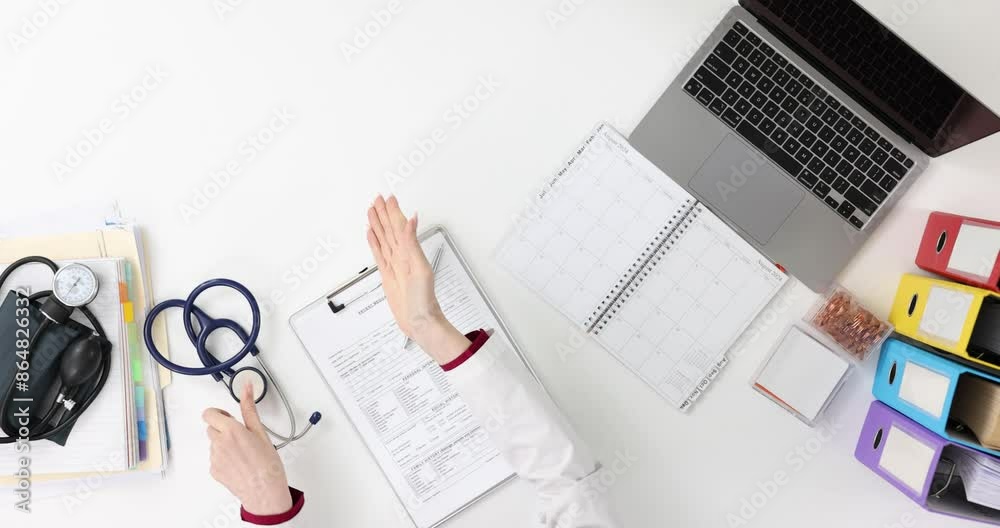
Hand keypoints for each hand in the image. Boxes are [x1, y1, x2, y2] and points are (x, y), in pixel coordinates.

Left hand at [203, 383, 291, 515]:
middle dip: (223, 429)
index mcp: (231, 430)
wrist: (265, 492)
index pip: (209, 413)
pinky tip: (239, 463)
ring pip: (214, 443)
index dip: (218, 413)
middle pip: (211, 427)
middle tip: (240, 436)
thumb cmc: (267, 464)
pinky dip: (224, 458)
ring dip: (224, 444)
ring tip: (243, 453)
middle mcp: (219, 443)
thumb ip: (249, 408)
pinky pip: (215, 458)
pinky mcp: (214, 470)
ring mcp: (214, 458)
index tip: (227, 417)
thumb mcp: (260, 432)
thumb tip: (247, 388)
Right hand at [366, 195, 469, 364]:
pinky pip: (379, 254)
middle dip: (383, 213)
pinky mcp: (388, 275)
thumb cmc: (424, 299)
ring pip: (384, 239)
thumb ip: (413, 243)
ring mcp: (395, 265)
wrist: (420, 321)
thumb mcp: (420, 269)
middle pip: (390, 229)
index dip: (393, 212)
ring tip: (371, 210)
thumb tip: (412, 220)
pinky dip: (374, 243)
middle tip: (377, 198)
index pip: (399, 226)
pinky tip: (371, 234)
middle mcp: (402, 256)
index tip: (388, 198)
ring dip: (378, 224)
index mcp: (410, 252)